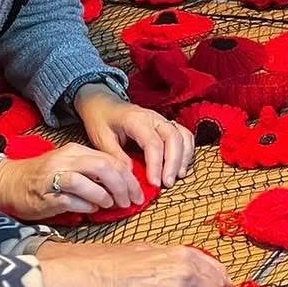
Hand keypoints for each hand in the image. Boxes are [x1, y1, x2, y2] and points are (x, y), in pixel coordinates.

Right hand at [0, 142, 141, 219]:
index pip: (110, 159)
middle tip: (129, 202)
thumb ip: (93, 172)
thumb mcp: (70, 166)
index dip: (128, 177)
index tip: (137, 193)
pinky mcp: (46, 196)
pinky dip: (86, 206)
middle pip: (103, 168)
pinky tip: (91, 210)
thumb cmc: (43, 177)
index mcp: (75, 151)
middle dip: (122, 186)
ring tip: (109, 205)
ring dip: (104, 196)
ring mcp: (54, 177)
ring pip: (88, 182)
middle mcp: (65, 160)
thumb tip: (122, 186)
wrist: (8, 182)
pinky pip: (72, 200)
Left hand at [75, 83, 193, 187]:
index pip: (153, 143)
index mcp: (135, 120)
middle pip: (173, 138)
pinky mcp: (166, 125)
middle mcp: (153, 117)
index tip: (154, 183)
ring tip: (177, 177)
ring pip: (182, 136)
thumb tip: (131, 175)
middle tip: (167, 184)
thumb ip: (116, 156)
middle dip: (173, 163)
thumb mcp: (101, 139)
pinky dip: (187, 151)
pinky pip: (184, 135)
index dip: (156, 165)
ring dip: (183, 158)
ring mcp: (162, 120)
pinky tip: (180, 167)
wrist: (102, 102)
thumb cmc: (100, 119)